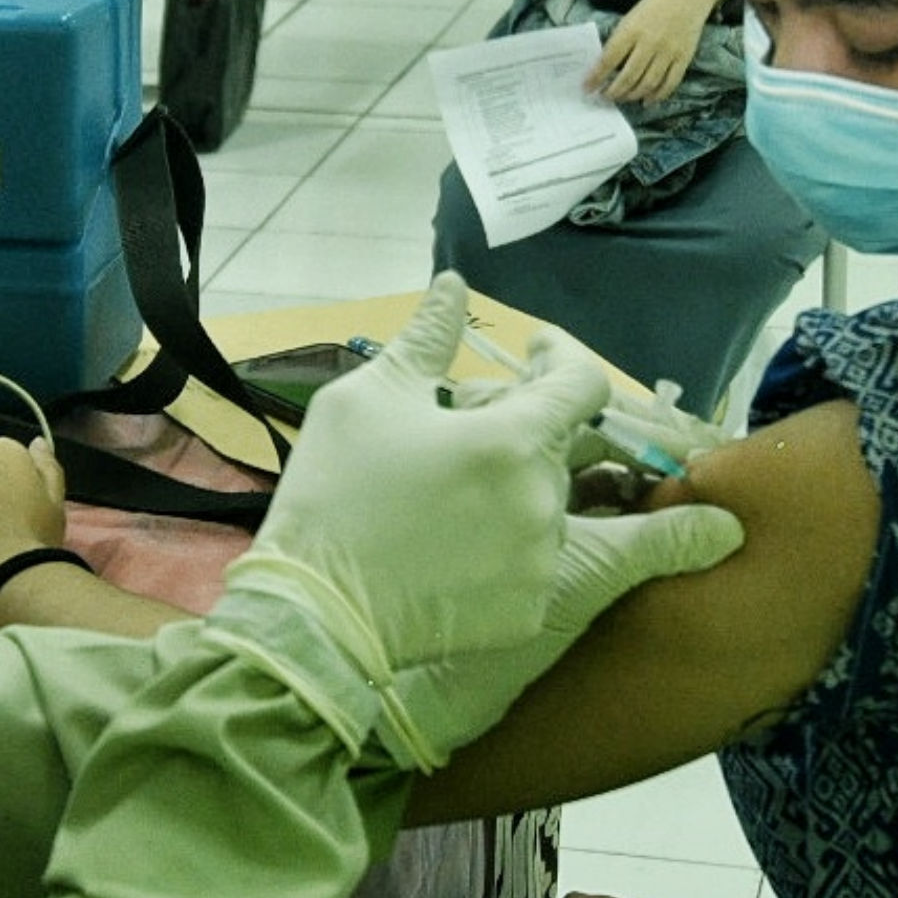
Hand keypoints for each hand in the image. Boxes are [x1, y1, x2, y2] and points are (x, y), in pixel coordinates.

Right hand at [200, 274, 744, 770]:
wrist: (312, 613)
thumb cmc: (336, 492)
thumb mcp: (369, 397)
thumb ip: (427, 338)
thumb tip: (455, 285)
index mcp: (512, 440)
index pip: (584, 383)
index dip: (563, 358)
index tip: (534, 354)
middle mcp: (545, 502)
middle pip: (556, 449)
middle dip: (517, 431)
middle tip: (454, 434)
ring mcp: (541, 563)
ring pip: (544, 508)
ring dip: (511, 491)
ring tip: (443, 497)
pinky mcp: (529, 612)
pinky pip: (530, 563)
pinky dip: (502, 548)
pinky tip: (449, 547)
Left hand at [587, 0, 721, 106]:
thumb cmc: (655, 4)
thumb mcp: (631, 17)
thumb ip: (620, 40)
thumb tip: (606, 66)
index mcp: (632, 30)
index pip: (609, 60)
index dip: (596, 77)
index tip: (587, 88)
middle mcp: (649, 43)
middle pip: (628, 77)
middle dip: (614, 91)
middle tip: (605, 97)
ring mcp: (668, 52)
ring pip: (647, 83)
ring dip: (632, 95)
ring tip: (623, 98)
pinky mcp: (683, 58)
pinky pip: (670, 83)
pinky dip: (657, 96)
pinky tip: (647, 101)